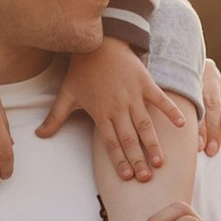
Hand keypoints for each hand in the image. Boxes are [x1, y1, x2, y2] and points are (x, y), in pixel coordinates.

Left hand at [40, 36, 186, 182]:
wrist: (97, 42)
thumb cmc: (82, 70)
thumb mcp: (66, 94)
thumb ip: (55, 117)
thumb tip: (39, 135)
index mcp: (100, 113)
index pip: (110, 142)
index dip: (119, 160)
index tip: (127, 176)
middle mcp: (117, 107)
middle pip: (129, 138)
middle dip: (138, 159)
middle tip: (147, 178)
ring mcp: (132, 95)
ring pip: (145, 124)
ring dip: (153, 143)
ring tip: (161, 161)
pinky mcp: (145, 82)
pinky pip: (160, 99)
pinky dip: (170, 111)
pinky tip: (181, 125)